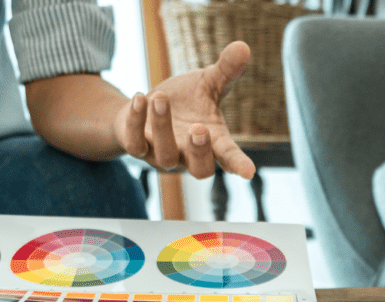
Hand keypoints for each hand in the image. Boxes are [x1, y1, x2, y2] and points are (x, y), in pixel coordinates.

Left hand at [114, 41, 255, 179]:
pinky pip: (134, 144)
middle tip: (199, 128)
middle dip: (200, 151)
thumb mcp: (207, 83)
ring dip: (163, 127)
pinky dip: (137, 121)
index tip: (249, 172)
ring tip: (161, 97)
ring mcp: (162, 155)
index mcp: (212, 141)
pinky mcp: (137, 147)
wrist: (145, 107)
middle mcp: (189, 155)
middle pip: (200, 169)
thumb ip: (226, 71)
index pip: (229, 156)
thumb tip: (243, 47)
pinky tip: (140, 97)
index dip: (239, 164)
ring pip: (165, 155)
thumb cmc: (185, 100)